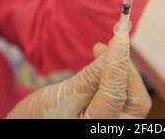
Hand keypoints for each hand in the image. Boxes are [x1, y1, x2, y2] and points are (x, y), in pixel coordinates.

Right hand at [6, 31, 150, 118]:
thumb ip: (89, 79)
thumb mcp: (61, 98)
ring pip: (132, 97)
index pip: (115, 93)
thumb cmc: (39, 118)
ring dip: (121, 70)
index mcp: (97, 128)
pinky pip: (123, 97)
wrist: (30, 128)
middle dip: (125, 68)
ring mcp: (116, 125)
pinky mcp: (115, 118)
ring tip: (101, 51)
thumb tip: (114, 53)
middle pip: (134, 99)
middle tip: (110, 43)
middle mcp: (114, 131)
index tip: (120, 36)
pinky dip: (116, 77)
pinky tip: (103, 63)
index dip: (119, 62)